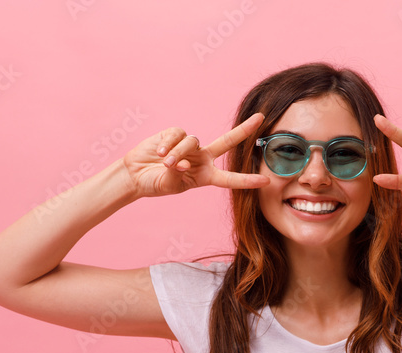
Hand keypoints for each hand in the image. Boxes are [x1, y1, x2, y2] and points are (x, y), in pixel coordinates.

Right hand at [122, 113, 269, 197]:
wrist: (135, 175)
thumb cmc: (155, 184)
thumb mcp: (169, 185)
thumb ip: (177, 174)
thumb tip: (182, 161)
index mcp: (206, 176)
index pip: (230, 178)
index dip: (247, 180)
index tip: (266, 181)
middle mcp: (202, 158)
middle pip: (227, 141)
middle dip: (244, 130)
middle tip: (260, 117)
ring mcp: (189, 145)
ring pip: (193, 141)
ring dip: (180, 152)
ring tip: (167, 163)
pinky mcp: (174, 134)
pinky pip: (177, 134)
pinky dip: (169, 144)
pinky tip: (161, 152)